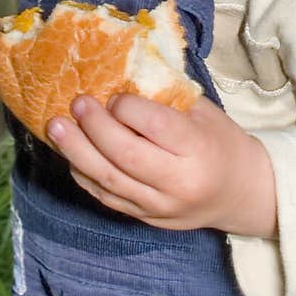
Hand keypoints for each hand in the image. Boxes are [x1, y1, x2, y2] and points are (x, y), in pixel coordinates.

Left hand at [47, 94, 277, 237]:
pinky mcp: (146, 219)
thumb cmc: (221, 142)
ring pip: (109, 180)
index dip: (127, 108)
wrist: (240, 193)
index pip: (154, 126)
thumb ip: (166, 99)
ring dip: (77, 152)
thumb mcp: (204, 112)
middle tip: (76, 103)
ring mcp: (159, 206)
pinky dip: (84, 175)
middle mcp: (177, 182)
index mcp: (198, 148)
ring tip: (55, 127)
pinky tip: (70, 154)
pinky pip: (107, 197)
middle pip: (125, 155)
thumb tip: (121, 75)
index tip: (114, 94)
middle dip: (94, 127)